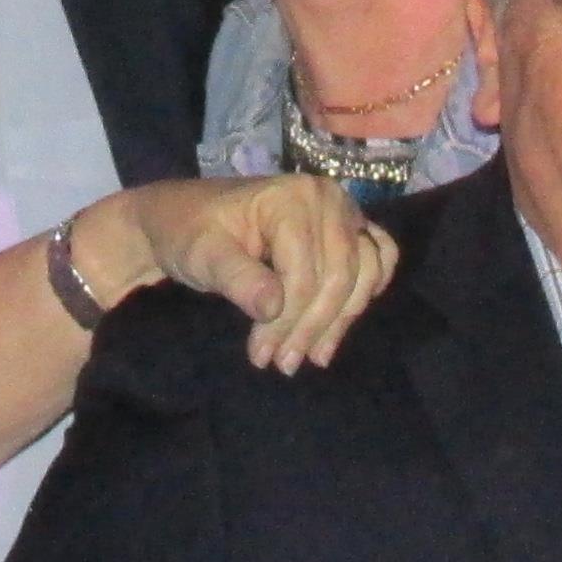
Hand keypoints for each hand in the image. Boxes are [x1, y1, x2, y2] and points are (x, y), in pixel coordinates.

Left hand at [82, 176, 396, 371]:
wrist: (183, 219)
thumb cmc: (188, 233)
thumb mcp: (201, 255)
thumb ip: (237, 278)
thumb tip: (274, 307)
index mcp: (291, 197)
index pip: (305, 273)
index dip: (288, 321)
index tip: (262, 357)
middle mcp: (326, 197)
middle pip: (339, 276)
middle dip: (312, 327)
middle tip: (283, 364)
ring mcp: (342, 210)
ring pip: (364, 273)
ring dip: (340, 320)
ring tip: (312, 356)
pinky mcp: (348, 226)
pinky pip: (378, 259)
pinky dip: (367, 290)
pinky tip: (345, 319)